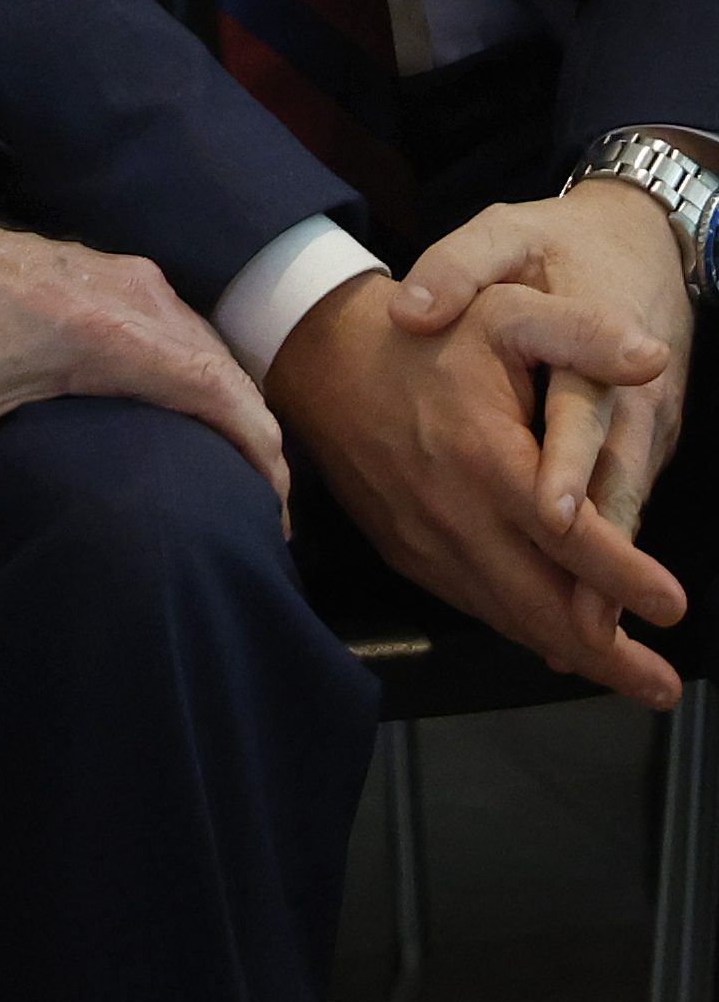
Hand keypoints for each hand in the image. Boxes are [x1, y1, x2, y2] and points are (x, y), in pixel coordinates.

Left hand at [0, 208, 288, 594]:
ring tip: (236, 478)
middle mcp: (136, 298)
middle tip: (261, 517)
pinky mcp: (116, 273)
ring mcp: (130, 278)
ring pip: (212, 348)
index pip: (221, 393)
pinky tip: (193, 420)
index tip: (272, 514)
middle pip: (230, 375)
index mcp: (107, 336)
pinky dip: (206, 375)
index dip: (262, 454)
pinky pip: (185, 328)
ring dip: (234, 407)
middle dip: (259, 445)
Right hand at [269, 210, 683, 710]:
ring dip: (569, 652)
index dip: (626, 578)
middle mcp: (456, 514)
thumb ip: (583, 332)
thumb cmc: (427, 336)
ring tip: (623, 676)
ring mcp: (426, 541)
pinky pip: (472, 602)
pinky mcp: (406, 552)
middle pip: (541, 606)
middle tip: (664, 689)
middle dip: (608, 656)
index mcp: (486, 457)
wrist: (324, 358)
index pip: (571, 537)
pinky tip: (553, 640)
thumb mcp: (506, 312)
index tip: (676, 607)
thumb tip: (654, 359)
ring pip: (507, 616)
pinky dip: (519, 627)